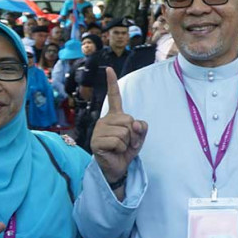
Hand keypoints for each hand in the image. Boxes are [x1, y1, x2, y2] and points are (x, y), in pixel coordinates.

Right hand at [91, 68, 147, 185]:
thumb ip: (141, 127)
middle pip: (129, 119)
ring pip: (124, 131)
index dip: (111, 83)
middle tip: (127, 143)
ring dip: (127, 143)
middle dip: (133, 134)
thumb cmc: (126, 150)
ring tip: (120, 148)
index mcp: (115, 116)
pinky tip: (114, 152)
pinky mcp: (96, 141)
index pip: (114, 97)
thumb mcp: (139, 137)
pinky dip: (121, 148)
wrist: (117, 168)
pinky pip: (118, 141)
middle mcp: (104, 120)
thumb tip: (135, 123)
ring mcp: (99, 130)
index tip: (108, 69)